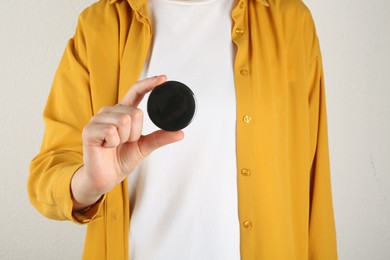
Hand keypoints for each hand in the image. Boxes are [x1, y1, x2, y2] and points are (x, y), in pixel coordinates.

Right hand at [71, 75, 183, 209]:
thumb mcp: (145, 147)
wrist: (106, 177)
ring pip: (124, 120)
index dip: (149, 84)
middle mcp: (110, 111)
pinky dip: (114, 143)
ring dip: (125, 138)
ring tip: (116, 144)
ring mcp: (98, 119)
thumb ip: (160, 138)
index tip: (164, 78)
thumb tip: (180, 133)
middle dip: (135, 133)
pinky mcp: (89, 130)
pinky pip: (111, 131)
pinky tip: (106, 146)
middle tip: (125, 142)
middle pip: (135, 112)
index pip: (136, 91)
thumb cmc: (121, 159)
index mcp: (123, 112)